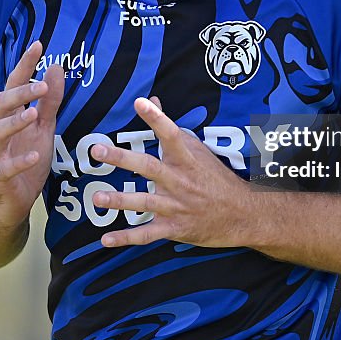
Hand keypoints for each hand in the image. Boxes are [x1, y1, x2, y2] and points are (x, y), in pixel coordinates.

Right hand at [0, 41, 63, 228]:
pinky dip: (19, 162)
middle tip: (42, 85)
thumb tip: (55, 66)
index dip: (24, 65)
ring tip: (33, 113)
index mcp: (10, 117)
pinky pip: (5, 169)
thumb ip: (49, 101)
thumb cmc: (26, 160)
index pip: (14, 85)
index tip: (38, 44)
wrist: (9, 204)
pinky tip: (35, 155)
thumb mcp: (43, 129)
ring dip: (14, 122)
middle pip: (1, 105)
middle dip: (19, 93)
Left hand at [90, 97, 254, 248]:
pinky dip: (126, 238)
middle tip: (97, 150)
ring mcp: (177, 206)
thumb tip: (152, 100)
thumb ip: (171, 128)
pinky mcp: (174, 228)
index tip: (141, 103)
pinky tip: (106, 239)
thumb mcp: (198, 150)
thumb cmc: (216, 178)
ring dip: (120, 201)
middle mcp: (180, 181)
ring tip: (97, 197)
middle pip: (149, 167)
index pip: (171, 134)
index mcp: (187, 160)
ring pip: (145, 202)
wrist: (243, 214)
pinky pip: (147, 234)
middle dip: (122, 159)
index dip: (157, 118)